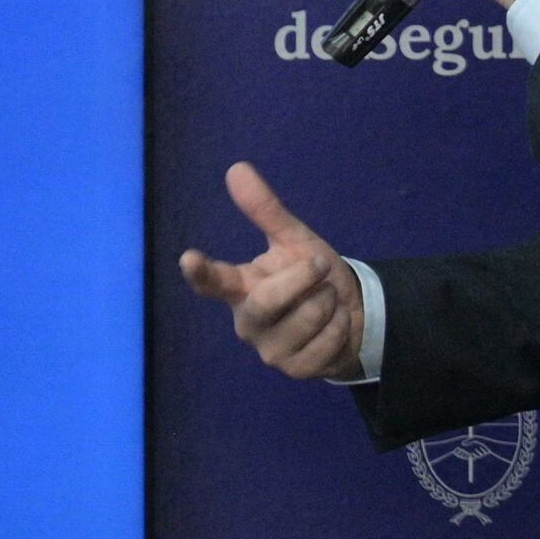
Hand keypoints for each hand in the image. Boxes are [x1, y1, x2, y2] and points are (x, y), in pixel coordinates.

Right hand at [175, 160, 361, 379]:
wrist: (351, 316)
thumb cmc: (312, 277)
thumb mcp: (294, 241)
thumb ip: (265, 211)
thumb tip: (237, 168)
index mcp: (240, 288)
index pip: (214, 281)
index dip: (201, 271)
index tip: (189, 258)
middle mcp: (246, 321)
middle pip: (268, 299)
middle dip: (303, 278)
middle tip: (319, 266)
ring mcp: (269, 350)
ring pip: (306, 318)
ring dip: (328, 302)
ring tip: (326, 301)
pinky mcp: (295, 370)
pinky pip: (325, 341)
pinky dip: (340, 326)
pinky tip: (335, 325)